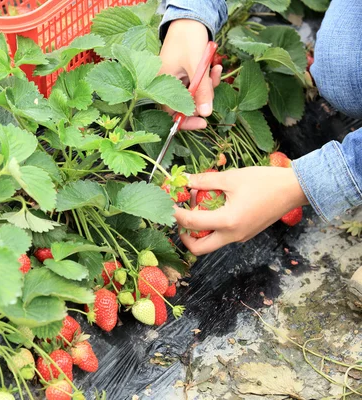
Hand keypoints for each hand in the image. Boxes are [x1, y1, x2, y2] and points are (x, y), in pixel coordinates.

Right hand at [159, 19, 222, 129]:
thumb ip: (202, 90)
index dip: (186, 120)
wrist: (191, 18)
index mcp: (161, 83)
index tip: (202, 123)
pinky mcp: (186, 72)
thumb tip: (206, 113)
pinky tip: (215, 66)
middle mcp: (167, 83)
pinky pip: (199, 83)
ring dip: (208, 85)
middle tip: (213, 91)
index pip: (171, 112)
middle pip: (186, 103)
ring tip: (216, 69)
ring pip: (195, 92)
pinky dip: (208, 77)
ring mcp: (177, 78)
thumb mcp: (197, 65)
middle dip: (203, 97)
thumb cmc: (188, 38)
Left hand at [174, 167, 309, 254]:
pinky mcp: (245, 234)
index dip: (174, 213)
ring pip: (210, 243)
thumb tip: (184, 179)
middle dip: (184, 234)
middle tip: (180, 214)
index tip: (166, 203)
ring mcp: (240, 237)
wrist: (294, 189)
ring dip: (198, 229)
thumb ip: (204, 181)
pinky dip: (211, 225)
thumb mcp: (231, 178)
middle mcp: (233, 235)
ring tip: (198, 205)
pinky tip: (212, 205)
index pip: (191, 223)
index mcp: (228, 222)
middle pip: (198, 247)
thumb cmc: (265, 181)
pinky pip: (221, 236)